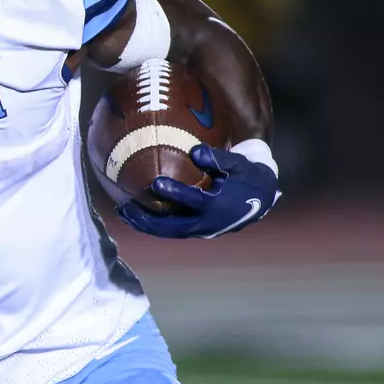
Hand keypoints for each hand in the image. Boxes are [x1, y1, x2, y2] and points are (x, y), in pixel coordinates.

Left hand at [117, 144, 279, 239]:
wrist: (261, 197)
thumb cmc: (246, 175)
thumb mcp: (239, 164)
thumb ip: (218, 158)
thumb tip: (194, 150)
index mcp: (221, 206)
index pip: (195, 201)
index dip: (176, 193)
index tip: (156, 183)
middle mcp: (209, 223)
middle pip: (173, 227)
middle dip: (147, 220)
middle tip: (126, 207)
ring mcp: (201, 230)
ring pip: (168, 232)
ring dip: (144, 225)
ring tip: (122, 212)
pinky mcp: (196, 230)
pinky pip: (170, 230)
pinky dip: (152, 224)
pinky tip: (133, 214)